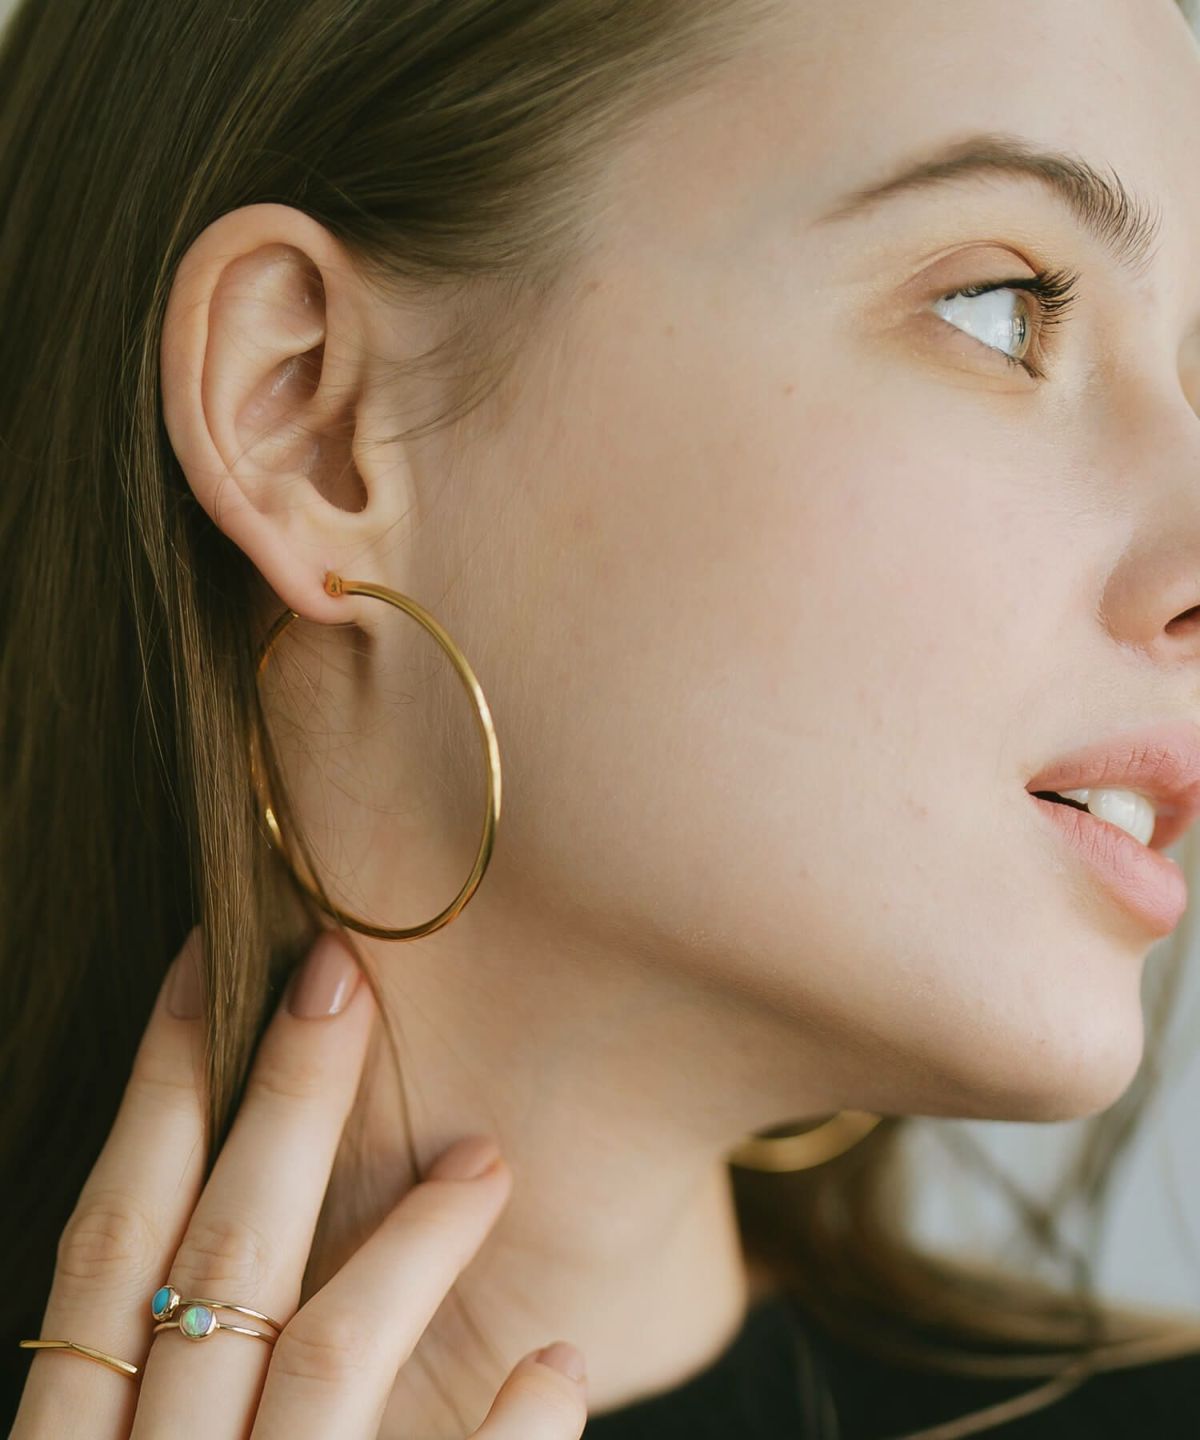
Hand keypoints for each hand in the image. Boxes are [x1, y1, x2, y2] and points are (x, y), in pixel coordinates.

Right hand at [13, 926, 587, 1437]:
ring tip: (488, 1159)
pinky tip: (557, 1373)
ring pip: (320, 1370)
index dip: (150, 1096)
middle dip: (279, 1109)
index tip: (205, 964)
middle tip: (344, 973)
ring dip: (410, 1249)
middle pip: (213, 1269)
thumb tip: (223, 1263)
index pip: (103, 1243)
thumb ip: (157, 1394)